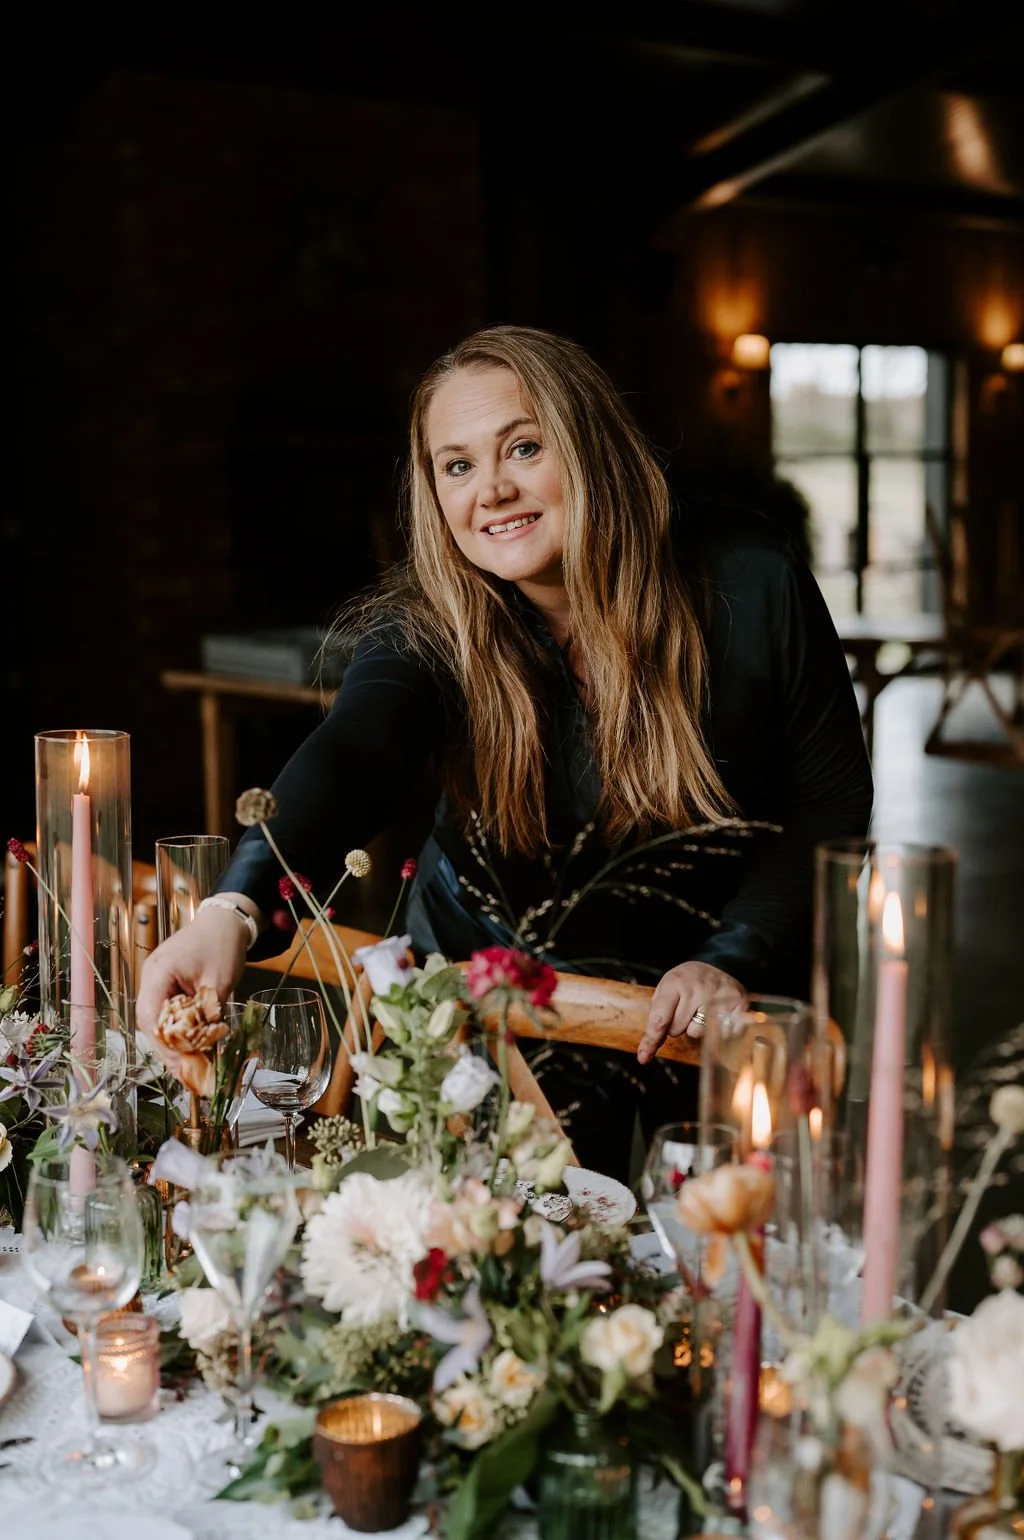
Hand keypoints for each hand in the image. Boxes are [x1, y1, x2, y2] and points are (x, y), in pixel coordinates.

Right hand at [136, 906, 250, 1075]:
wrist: (225, 920)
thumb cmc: (222, 944)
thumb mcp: (219, 981)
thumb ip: (210, 1013)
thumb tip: (206, 1048)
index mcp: (158, 972)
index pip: (150, 1016)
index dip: (164, 1044)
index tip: (181, 1063)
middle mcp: (151, 978)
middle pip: (150, 1022)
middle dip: (167, 1049)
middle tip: (186, 1073)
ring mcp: (156, 982)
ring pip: (157, 1021)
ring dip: (172, 1043)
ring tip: (189, 1066)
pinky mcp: (166, 985)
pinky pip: (166, 1013)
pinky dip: (178, 1030)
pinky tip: (191, 1047)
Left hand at [637, 961, 745, 1064]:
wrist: (718, 965)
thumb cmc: (687, 981)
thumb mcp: (666, 989)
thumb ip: (657, 1015)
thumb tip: (647, 1048)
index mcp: (675, 983)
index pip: (660, 1017)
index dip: (651, 1038)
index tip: (643, 1057)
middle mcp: (697, 989)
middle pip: (677, 1029)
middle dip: (677, 1025)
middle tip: (685, 1009)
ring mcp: (718, 996)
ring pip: (697, 1033)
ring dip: (695, 1027)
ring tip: (701, 1010)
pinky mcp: (736, 1005)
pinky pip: (718, 1034)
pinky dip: (715, 1030)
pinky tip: (717, 1014)